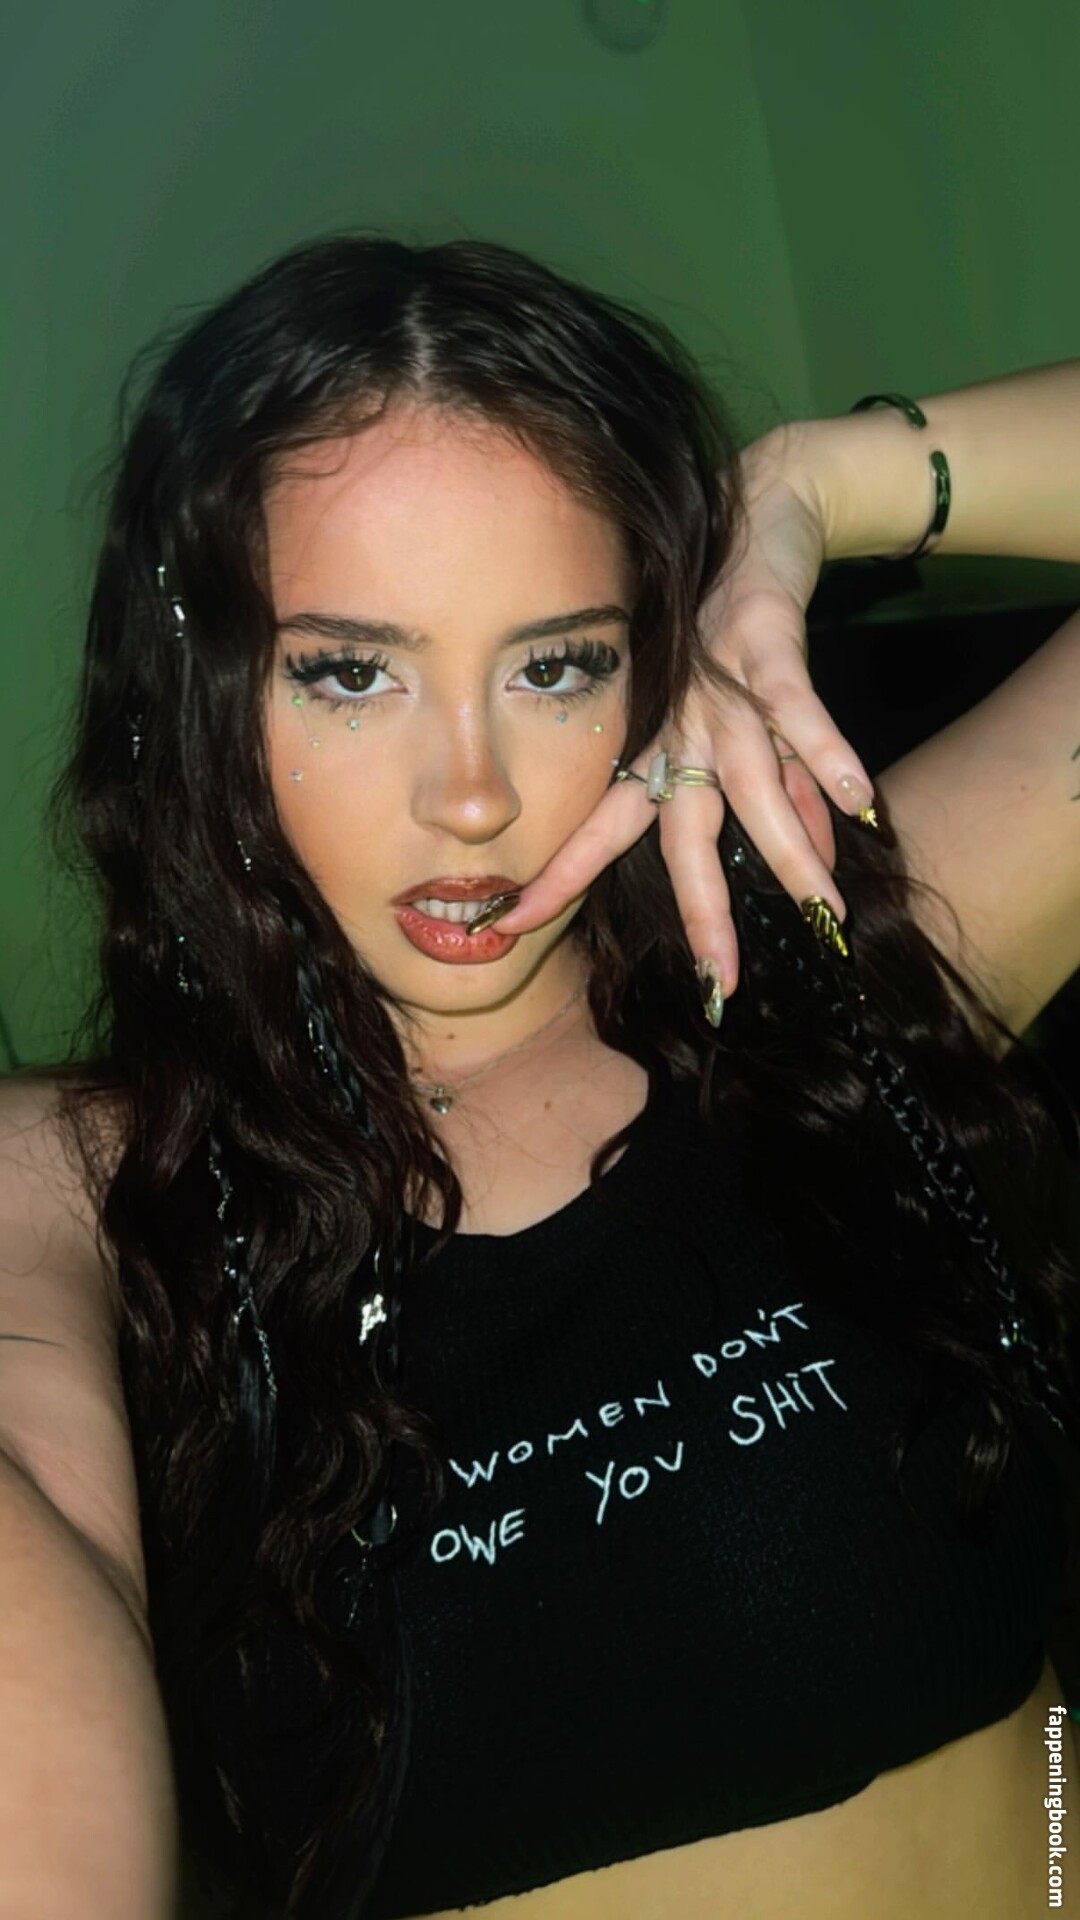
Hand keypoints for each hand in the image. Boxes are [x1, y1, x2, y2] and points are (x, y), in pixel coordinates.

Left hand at [492, 425, 877, 998]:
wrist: (755, 516)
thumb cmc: (726, 633)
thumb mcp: (737, 721)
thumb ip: (772, 795)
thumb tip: (813, 864)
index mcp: (652, 748)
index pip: (601, 831)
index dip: (559, 879)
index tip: (504, 929)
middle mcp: (678, 728)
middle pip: (684, 835)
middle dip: (704, 913)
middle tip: (721, 985)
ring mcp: (722, 690)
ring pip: (753, 783)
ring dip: (792, 852)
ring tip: (824, 917)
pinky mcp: (770, 645)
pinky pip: (800, 707)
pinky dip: (828, 751)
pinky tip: (860, 800)